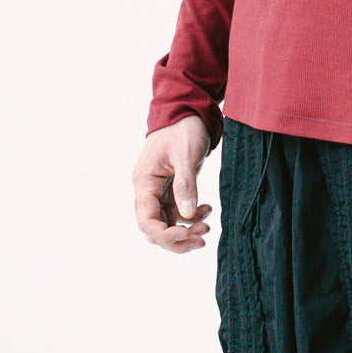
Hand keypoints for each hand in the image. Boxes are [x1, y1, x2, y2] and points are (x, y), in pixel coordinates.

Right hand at [133, 116, 213, 252]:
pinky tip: (207, 210)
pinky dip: (192, 218)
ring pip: (166, 224)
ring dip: (186, 231)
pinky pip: (177, 214)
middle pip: (154, 229)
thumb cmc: (183, 129)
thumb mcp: (186, 154)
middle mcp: (147, 190)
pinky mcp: (171, 190)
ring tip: (207, 228)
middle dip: (176, 239)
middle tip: (202, 240)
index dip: (165, 235)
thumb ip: (185, 184)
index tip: (187, 234)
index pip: (146, 220)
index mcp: (144, 182)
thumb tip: (186, 214)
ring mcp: (159, 192)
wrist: (187, 113)